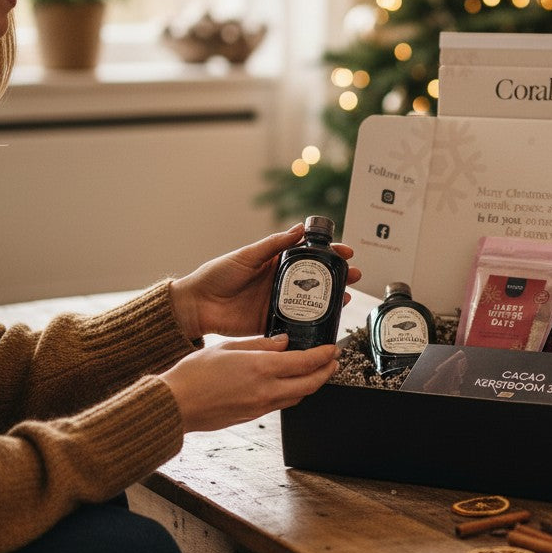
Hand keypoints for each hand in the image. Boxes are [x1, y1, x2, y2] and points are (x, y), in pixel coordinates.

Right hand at [160, 334, 339, 431]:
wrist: (176, 405)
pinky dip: (294, 392)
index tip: (332, 349)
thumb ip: (260, 344)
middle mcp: (266, 390)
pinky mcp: (254, 416)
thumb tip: (284, 342)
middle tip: (334, 361)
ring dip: (313, 384)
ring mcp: (261, 406)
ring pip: (299, 396)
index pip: (305, 362)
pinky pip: (283, 403)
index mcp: (261, 368)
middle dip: (327, 372)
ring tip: (317, 371)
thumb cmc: (194, 374)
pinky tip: (291, 383)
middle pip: (310, 384)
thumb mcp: (228, 347)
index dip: (324, 356)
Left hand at [168, 223, 360, 339]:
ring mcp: (279, 303)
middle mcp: (281, 283)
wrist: (197, 305)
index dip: (329, 253)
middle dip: (338, 276)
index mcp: (275, 263)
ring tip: (345, 296)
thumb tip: (298, 229)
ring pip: (312, 301)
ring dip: (331, 299)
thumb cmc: (216, 276)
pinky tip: (327, 321)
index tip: (346, 252)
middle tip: (354, 275)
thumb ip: (273, 245)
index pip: (309, 256)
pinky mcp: (273, 322)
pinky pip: (297, 323)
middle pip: (317, 279)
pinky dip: (313, 323)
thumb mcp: (246, 256)